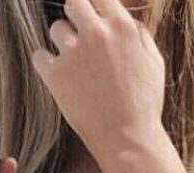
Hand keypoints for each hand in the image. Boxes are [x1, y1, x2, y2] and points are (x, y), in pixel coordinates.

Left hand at [31, 0, 165, 161]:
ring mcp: (72, 53)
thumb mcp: (154, 62)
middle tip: (80, 34)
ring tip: (74, 63)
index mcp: (122, 27)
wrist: (127, 138)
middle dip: (76, 15)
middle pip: (73, 3)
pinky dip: (45, 63)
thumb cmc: (144, 104)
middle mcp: (96, 34)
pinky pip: (39, 56)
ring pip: (56, 29)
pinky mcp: (55, 75)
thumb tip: (124, 20)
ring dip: (63, 41)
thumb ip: (139, 34)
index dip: (94, 4)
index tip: (92, 13)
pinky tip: (58, 75)